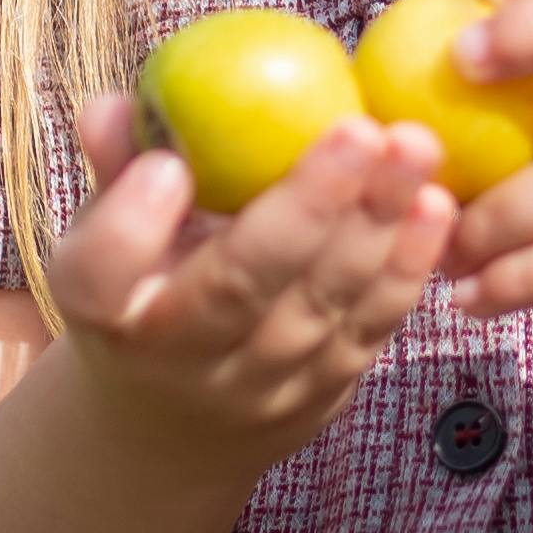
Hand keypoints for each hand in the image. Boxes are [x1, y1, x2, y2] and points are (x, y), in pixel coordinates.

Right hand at [47, 87, 453, 464]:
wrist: (174, 428)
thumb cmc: (141, 291)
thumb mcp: (106, 234)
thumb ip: (116, 166)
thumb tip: (111, 104)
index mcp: (104, 311)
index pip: (98, 279)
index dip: (131, 225)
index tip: (167, 166)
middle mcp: (180, 362)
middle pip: (240, 287)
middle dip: (308, 206)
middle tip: (359, 129)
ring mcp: (259, 389)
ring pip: (321, 305)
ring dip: (377, 225)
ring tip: (414, 146)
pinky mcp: (323, 396)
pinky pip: (370, 328)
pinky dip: (407, 266)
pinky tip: (435, 204)